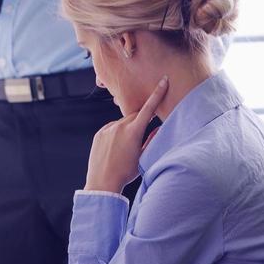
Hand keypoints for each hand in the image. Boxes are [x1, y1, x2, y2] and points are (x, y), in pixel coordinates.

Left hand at [84, 77, 168, 193]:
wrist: (102, 183)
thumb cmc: (126, 173)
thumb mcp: (143, 157)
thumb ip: (152, 140)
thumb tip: (159, 128)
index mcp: (134, 131)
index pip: (149, 108)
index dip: (157, 93)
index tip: (163, 80)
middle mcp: (120, 126)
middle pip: (135, 116)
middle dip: (140, 121)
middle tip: (140, 137)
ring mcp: (108, 128)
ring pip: (123, 122)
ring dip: (128, 129)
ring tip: (125, 148)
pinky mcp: (99, 133)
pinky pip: (112, 128)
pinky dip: (116, 133)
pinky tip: (115, 148)